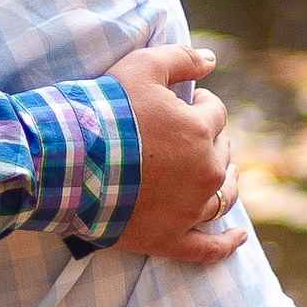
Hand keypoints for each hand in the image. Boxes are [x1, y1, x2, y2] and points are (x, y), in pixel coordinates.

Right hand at [114, 40, 247, 262]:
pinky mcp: (169, 239)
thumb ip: (180, 57)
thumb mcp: (141, 67)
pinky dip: (227, 244)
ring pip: (222, 197)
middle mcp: (205, 172)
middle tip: (185, 136)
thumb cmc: (103, 112)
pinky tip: (239, 239)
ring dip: (225, 183)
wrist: (68, 162)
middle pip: (221, 153)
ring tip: (224, 175)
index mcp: (201, 132)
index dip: (201, 104)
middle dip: (210, 140)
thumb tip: (211, 59)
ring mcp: (189, 210)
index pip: (215, 113)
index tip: (185, 103)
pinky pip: (208, 248)